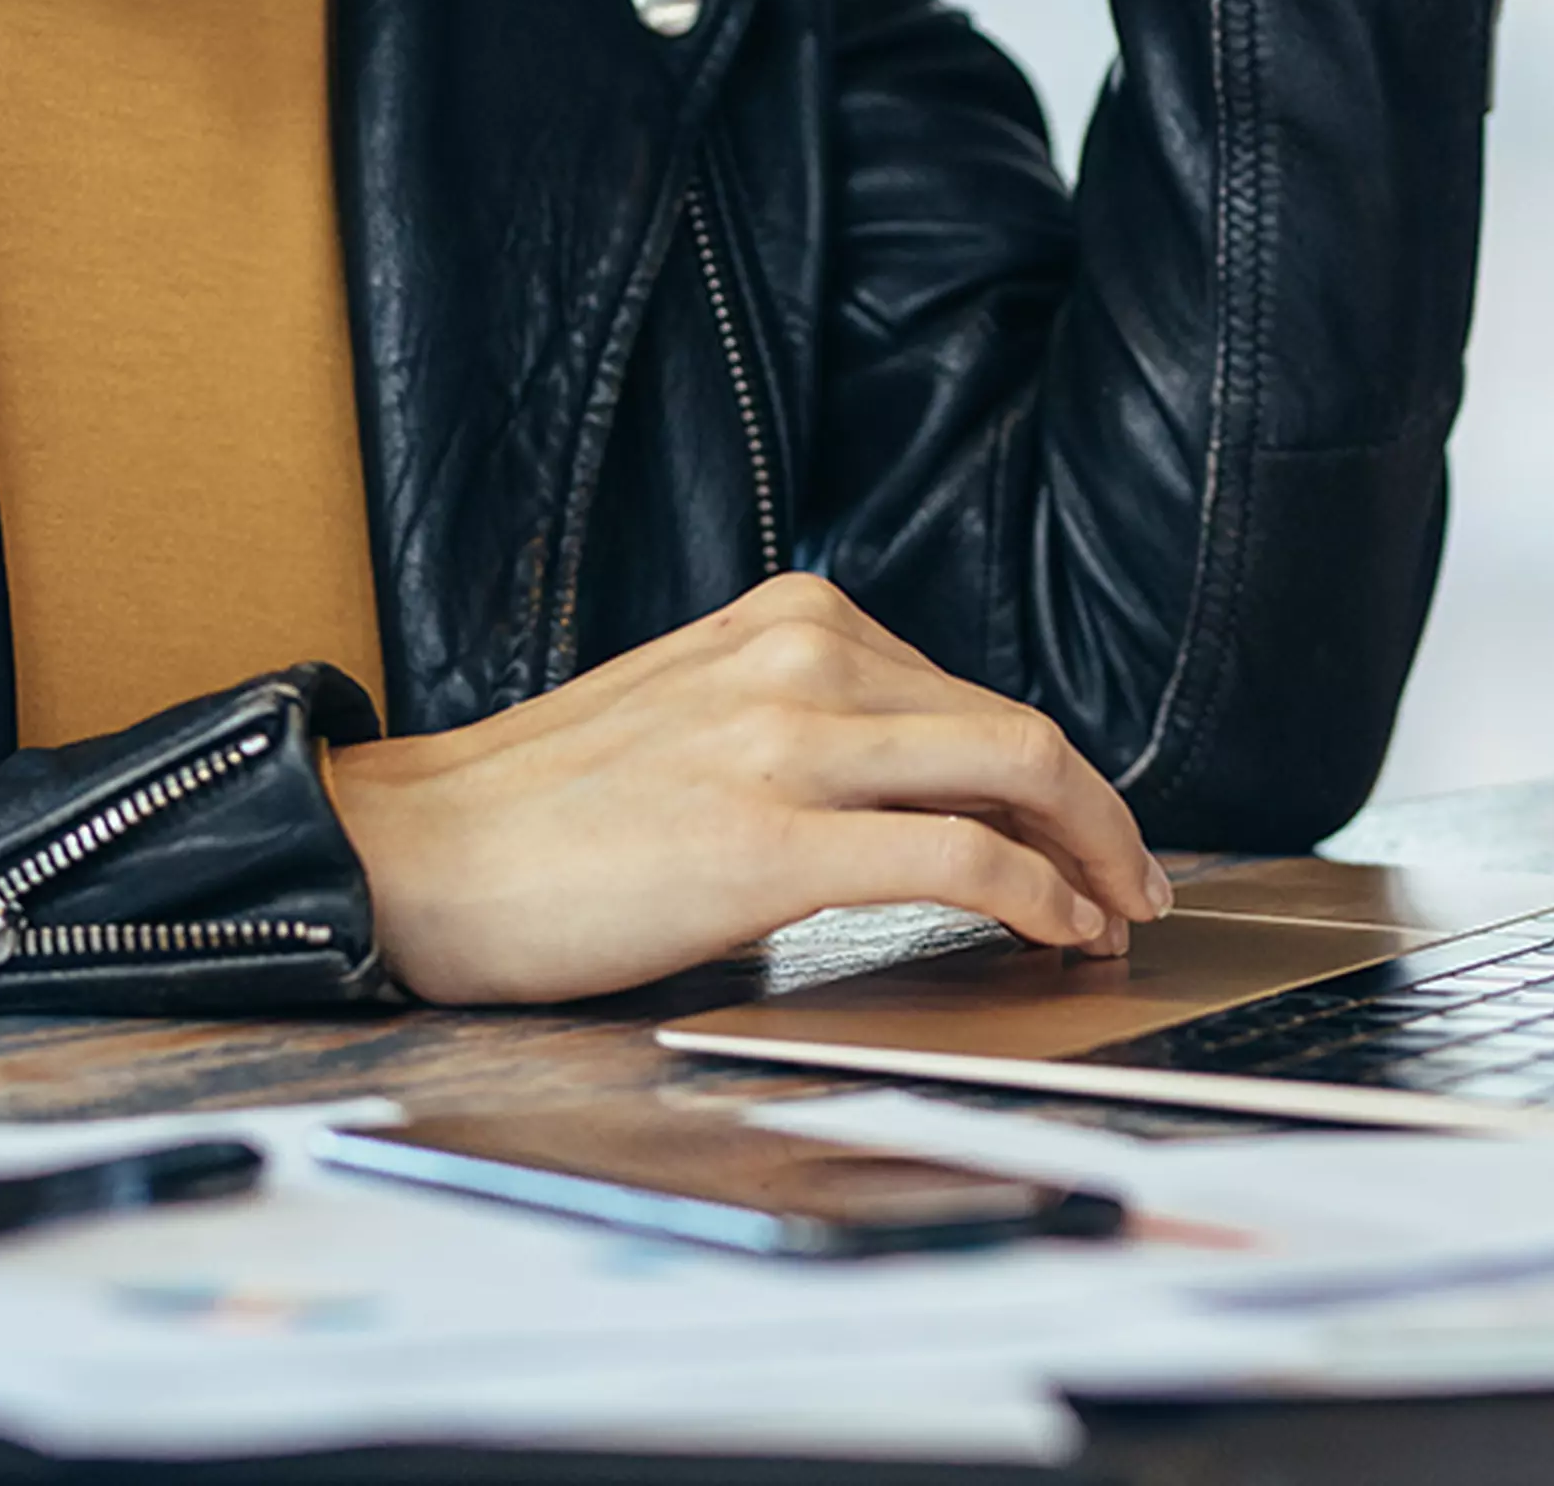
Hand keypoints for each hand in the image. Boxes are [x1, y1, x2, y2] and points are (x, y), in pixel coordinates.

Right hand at [321, 573, 1173, 1004]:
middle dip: (1102, 816)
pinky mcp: (771, 838)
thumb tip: (935, 809)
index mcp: (785, 619)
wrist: (417, 855)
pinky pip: (961, 857)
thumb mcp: (698, 720)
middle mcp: (800, 654)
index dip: (1057, 775)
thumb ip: (811, 735)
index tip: (1092, 837)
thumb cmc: (545, 813)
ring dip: (1092, 855)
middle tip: (1136, 886)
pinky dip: (1038, 897)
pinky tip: (1056, 933)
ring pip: (1014, 770)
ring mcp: (789, 738)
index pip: (968, 694)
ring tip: (1111, 919)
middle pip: (1016, 726)